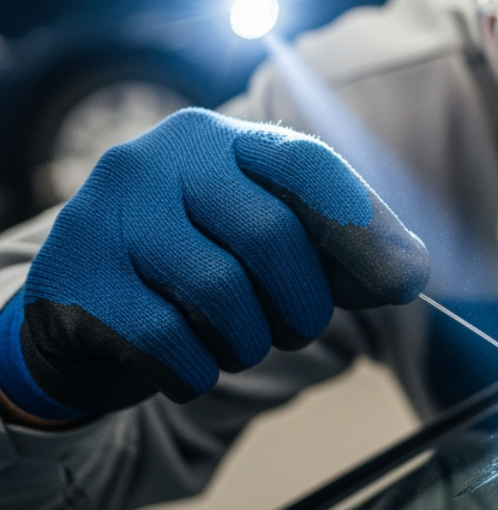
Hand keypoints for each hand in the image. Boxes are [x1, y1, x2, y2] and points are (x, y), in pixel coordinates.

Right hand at [0, 108, 428, 422]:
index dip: (363, 225)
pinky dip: (197, 371)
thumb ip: (349, 251)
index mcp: (221, 139)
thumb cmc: (205, 273)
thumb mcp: (279, 247)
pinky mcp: (74, 282)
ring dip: (249, 343)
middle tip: (297, 329)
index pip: (306, 163)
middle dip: (303, 304)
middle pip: (269, 234)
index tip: (404, 283)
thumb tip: (411, 270)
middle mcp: (157, 160)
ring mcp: (107, 216)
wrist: (87, 316)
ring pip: (219, 292)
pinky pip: (167, 341)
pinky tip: (190, 365)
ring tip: (238, 343)